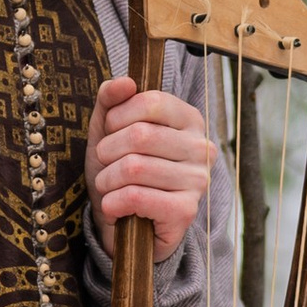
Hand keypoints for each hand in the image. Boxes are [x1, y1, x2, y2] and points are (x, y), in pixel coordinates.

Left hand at [87, 77, 216, 250]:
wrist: (128, 224)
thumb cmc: (121, 172)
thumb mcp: (110, 131)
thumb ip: (112, 100)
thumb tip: (125, 82)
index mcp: (189, 120)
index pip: (151, 102)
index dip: (118, 116)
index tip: (110, 132)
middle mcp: (201, 147)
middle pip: (141, 135)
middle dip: (108, 151)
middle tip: (105, 164)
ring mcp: (198, 180)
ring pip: (134, 168)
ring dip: (107, 180)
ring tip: (108, 187)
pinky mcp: (186, 210)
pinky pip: (136, 197)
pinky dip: (113, 203)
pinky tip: (114, 207)